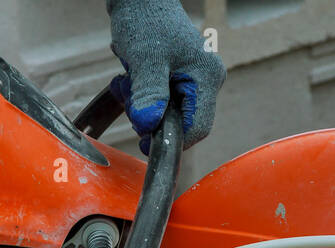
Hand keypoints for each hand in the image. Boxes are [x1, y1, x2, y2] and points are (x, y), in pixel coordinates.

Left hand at [107, 0, 225, 154]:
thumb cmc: (145, 19)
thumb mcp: (145, 58)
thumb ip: (149, 93)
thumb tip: (148, 126)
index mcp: (207, 78)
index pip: (199, 127)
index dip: (173, 139)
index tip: (144, 140)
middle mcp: (206, 81)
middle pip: (184, 122)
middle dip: (154, 119)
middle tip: (130, 102)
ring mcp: (193, 80)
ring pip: (170, 113)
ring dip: (144, 107)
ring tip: (127, 84)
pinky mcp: (178, 78)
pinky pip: (163, 101)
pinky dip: (143, 97)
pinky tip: (130, 80)